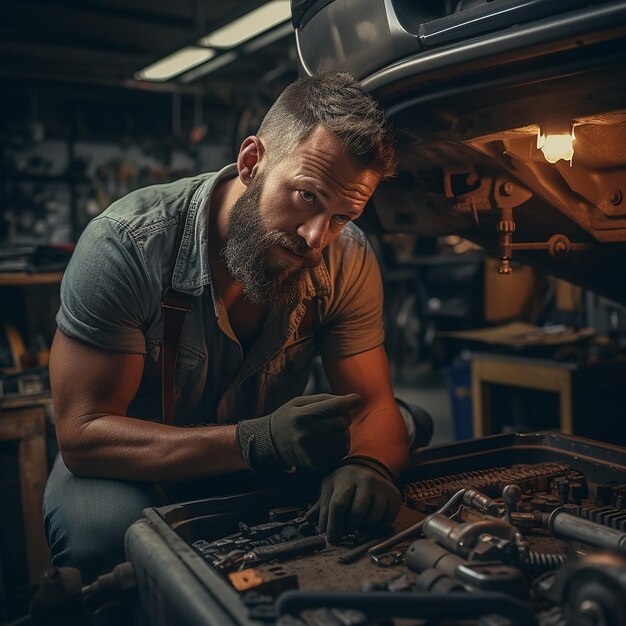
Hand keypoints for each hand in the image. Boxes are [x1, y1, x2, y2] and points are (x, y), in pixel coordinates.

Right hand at [236, 393, 359, 471]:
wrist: (270, 443)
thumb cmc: (289, 418)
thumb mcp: (299, 402)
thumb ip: (324, 399)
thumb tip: (352, 400)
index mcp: (302, 415)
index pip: (334, 406)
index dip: (349, 400)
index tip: (356, 398)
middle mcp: (307, 434)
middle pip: (342, 422)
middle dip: (344, 416)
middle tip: (337, 416)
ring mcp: (312, 451)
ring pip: (344, 438)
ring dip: (343, 431)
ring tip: (331, 429)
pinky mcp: (317, 464)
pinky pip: (342, 452)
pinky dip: (341, 445)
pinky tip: (330, 441)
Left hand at [306, 460, 400, 543]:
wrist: (369, 469)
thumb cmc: (345, 483)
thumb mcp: (330, 487)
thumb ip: (320, 505)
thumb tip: (309, 520)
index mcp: (345, 477)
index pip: (338, 505)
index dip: (333, 525)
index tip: (331, 539)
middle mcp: (366, 480)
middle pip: (355, 514)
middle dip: (347, 528)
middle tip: (344, 531)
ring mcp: (382, 487)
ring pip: (371, 520)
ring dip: (361, 529)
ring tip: (356, 524)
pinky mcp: (394, 497)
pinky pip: (385, 522)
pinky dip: (375, 528)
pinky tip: (368, 522)